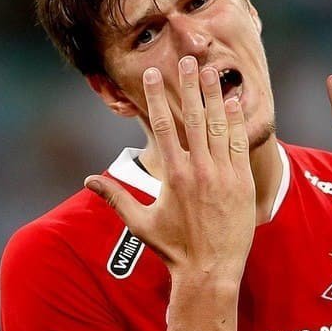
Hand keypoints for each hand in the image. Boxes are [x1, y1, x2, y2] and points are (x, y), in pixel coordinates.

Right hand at [85, 56, 256, 284]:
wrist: (210, 271)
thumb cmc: (173, 249)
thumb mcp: (140, 223)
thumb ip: (116, 197)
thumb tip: (89, 180)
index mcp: (172, 176)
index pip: (162, 126)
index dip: (156, 97)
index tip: (153, 74)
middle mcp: (198, 170)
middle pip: (193, 118)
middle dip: (189, 86)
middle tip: (187, 60)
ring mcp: (223, 175)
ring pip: (218, 127)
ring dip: (214, 96)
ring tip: (211, 71)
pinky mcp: (242, 183)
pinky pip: (239, 145)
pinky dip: (236, 122)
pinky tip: (233, 102)